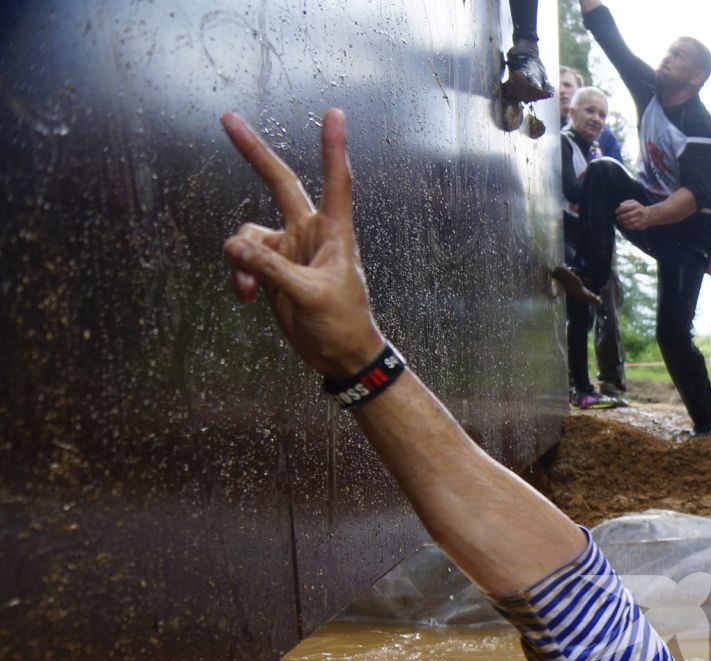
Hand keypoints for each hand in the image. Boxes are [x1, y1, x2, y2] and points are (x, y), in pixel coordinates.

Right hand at [221, 109, 384, 380]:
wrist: (340, 355)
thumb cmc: (342, 325)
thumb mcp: (310, 297)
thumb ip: (271, 270)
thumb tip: (233, 245)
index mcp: (334, 233)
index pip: (335, 181)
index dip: (333, 147)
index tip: (335, 113)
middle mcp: (310, 232)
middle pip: (279, 183)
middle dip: (253, 153)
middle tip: (227, 118)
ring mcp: (289, 248)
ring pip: (248, 234)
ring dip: (242, 259)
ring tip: (249, 289)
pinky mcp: (272, 267)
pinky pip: (243, 259)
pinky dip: (240, 275)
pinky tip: (246, 298)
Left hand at [616, 200, 654, 231]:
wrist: (650, 215)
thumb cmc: (639, 208)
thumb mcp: (634, 202)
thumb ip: (626, 202)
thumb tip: (620, 205)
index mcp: (636, 206)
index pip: (625, 208)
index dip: (619, 210)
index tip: (616, 212)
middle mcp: (638, 212)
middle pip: (626, 215)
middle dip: (620, 217)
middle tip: (617, 218)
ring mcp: (640, 219)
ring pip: (629, 222)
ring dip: (623, 222)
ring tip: (621, 222)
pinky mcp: (640, 225)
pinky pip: (632, 226)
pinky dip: (627, 226)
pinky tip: (625, 225)